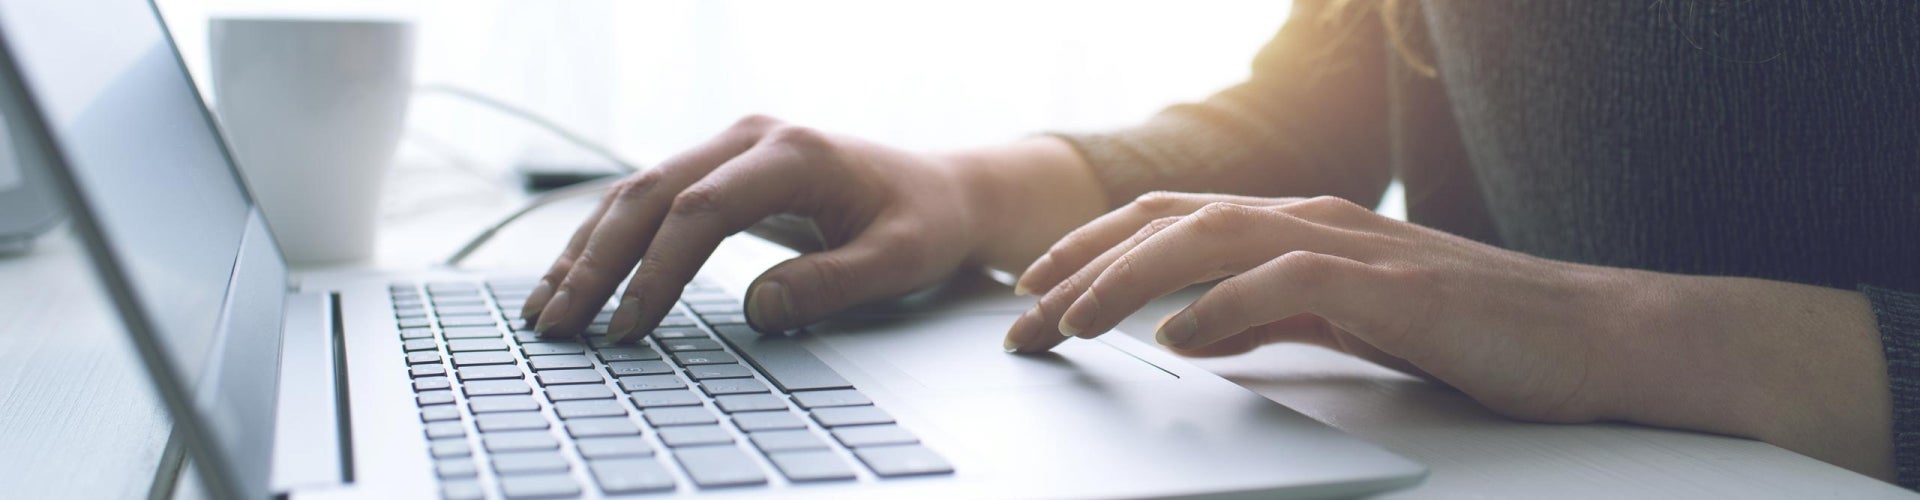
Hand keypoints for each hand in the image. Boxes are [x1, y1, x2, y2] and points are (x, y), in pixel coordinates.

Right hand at [520, 115, 979, 340]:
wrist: (940, 189)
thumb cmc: (924, 222)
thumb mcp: (900, 261)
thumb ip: (833, 283)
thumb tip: (760, 308)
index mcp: (794, 153)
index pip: (703, 209)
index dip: (658, 269)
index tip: (630, 325)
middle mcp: (750, 138)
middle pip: (650, 195)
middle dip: (598, 263)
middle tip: (560, 324)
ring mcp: (730, 148)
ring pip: (636, 193)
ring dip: (587, 252)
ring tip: (546, 311)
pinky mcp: (719, 168)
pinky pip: (649, 201)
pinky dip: (606, 241)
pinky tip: (573, 279)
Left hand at [1006, 192, 1617, 420]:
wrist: (1588, 336)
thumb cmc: (1470, 331)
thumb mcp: (1342, 325)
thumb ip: (1262, 321)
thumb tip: (1183, 335)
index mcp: (1297, 226)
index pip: (1170, 222)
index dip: (1093, 251)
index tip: (1035, 294)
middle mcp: (1312, 219)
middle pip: (1169, 223)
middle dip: (1084, 265)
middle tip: (1023, 316)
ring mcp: (1352, 245)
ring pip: (1212, 240)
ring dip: (1130, 279)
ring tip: (1070, 320)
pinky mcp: (1390, 284)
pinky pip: (1287, 284)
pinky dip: (1225, 305)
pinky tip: (1179, 335)